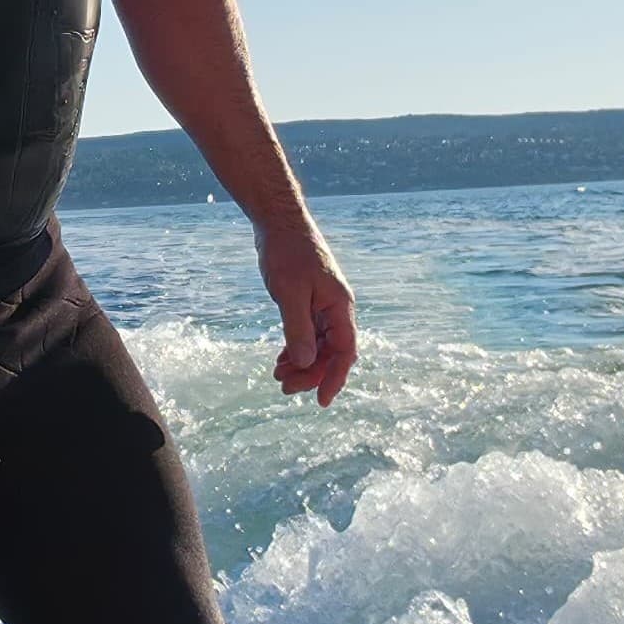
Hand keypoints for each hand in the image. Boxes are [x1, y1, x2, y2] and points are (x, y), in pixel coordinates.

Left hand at [260, 214, 357, 405]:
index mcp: (340, 306)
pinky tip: (283, 359)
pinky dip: (297, 348)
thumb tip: (307, 363)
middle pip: (331, 352)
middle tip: (285, 387)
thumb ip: (298, 329)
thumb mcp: (289, 293)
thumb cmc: (287, 253)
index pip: (345, 351)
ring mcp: (323, 305)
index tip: (321, 400)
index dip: (335, 378)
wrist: (279, 223)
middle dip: (311, 373)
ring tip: (279, 376)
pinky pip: (309, 333)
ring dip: (302, 363)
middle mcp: (336, 308)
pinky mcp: (309, 301)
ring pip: (319, 345)